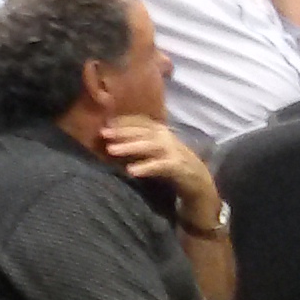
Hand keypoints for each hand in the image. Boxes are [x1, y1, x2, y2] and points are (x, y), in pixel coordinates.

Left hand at [99, 115, 218, 222]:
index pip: (140, 121)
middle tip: (102, 133)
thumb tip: (112, 137)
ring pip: (149, 146)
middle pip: (142, 131)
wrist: (198, 179)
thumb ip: (138, 141)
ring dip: (129, 147)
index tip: (105, 122)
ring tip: (111, 150)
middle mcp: (166, 137)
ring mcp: (172, 151)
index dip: (123, 121)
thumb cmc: (171, 162)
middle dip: (121, 132)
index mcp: (160, 130)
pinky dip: (145, 167)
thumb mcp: (154, 148)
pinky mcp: (177, 166)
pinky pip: (158, 166)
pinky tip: (131, 171)